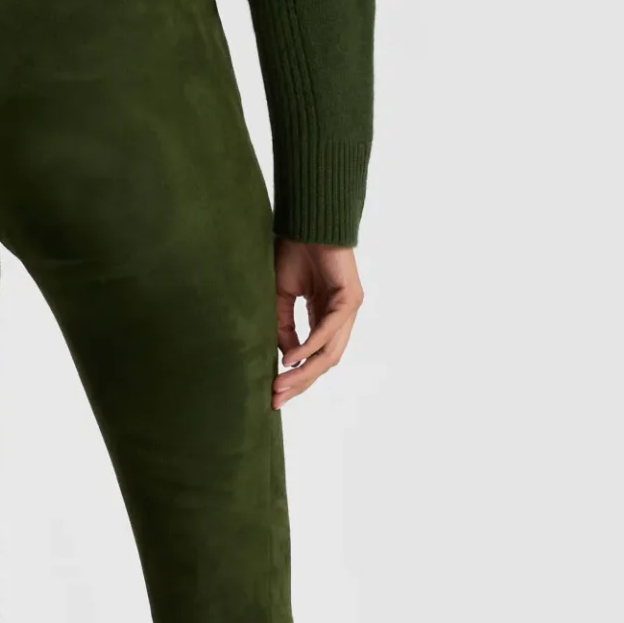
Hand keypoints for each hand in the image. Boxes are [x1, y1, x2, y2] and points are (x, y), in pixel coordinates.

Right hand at [273, 242, 362, 408]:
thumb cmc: (294, 253)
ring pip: (330, 352)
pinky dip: (310, 345)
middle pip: (324, 362)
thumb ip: (284, 327)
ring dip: (306, 371)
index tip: (273, 394)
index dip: (295, 378)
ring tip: (282, 383)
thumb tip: (284, 359)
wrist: (306, 223)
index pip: (314, 358)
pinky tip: (293, 358)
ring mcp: (348, 310)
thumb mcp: (281, 297)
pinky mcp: (351, 299)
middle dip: (300, 383)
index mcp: (325, 318)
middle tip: (276, 399)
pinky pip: (329, 330)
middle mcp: (340, 318)